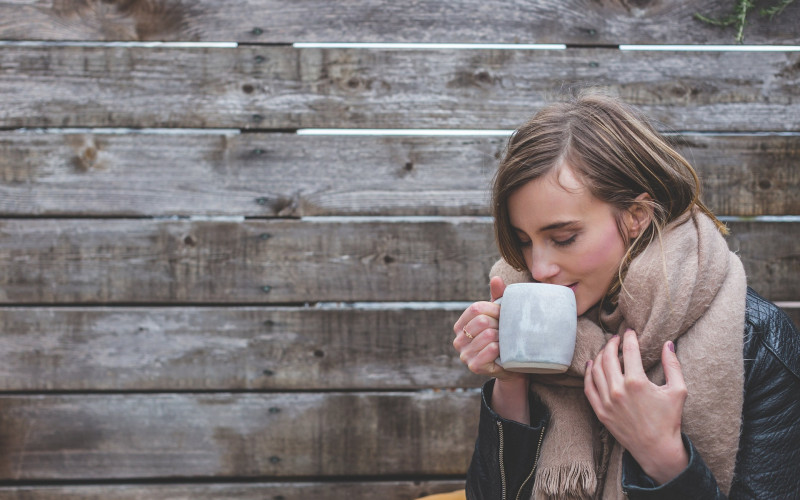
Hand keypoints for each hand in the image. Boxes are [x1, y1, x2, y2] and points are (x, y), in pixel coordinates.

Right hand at [453, 277, 522, 381]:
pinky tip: (504, 351)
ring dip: (503, 337)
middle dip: (499, 324)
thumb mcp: (500, 317)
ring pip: (488, 335)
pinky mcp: (474, 366)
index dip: (494, 309)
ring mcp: (464, 355)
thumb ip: (497, 297)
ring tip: (506, 342)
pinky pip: (491, 349)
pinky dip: (501, 348)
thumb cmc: (504, 337)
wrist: (512, 366)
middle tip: (507, 331)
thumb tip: (496, 279)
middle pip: (482, 321)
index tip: (504, 315)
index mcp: (460, 326)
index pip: (476, 308)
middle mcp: (458, 340)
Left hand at [584, 329, 688, 484]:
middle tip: (616, 338)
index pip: (629, 350)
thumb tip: (668, 344)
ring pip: (595, 370)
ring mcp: (606, 401)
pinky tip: (591, 365)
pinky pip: (588, 387)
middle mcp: (618, 390)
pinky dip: (588, 373)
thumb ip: (673, 365)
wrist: (656, 448)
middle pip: (608, 357)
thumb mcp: (678, 390)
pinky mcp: (600, 411)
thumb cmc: (669, 420)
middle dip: (612, 343)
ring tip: (607, 349)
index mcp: (637, 382)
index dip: (629, 338)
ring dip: (600, 356)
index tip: (630, 332)